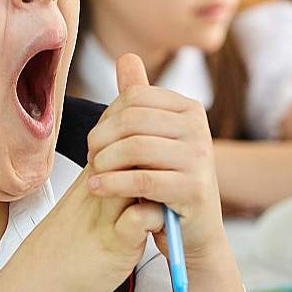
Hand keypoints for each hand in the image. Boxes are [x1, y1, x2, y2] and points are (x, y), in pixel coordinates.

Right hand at [5, 55, 173, 291]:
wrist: (33, 285)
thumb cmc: (59, 249)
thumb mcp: (78, 207)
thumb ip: (100, 183)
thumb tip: (123, 169)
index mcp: (90, 180)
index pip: (117, 137)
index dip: (141, 134)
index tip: (158, 145)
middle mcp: (97, 191)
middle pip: (130, 150)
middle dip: (156, 150)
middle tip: (175, 162)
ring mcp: (105, 216)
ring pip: (137, 177)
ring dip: (157, 178)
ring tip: (172, 191)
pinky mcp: (113, 244)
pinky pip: (140, 218)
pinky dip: (154, 216)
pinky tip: (162, 221)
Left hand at [86, 54, 222, 264]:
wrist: (193, 233)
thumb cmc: (167, 183)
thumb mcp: (153, 138)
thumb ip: (139, 101)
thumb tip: (127, 58)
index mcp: (189, 109)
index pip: (133, 96)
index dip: (106, 117)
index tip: (96, 142)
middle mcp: (198, 128)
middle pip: (131, 120)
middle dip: (101, 139)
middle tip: (91, 160)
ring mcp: (200, 158)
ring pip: (134, 148)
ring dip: (104, 163)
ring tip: (94, 175)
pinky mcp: (193, 189)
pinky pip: (141, 179)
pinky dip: (112, 184)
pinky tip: (97, 189)